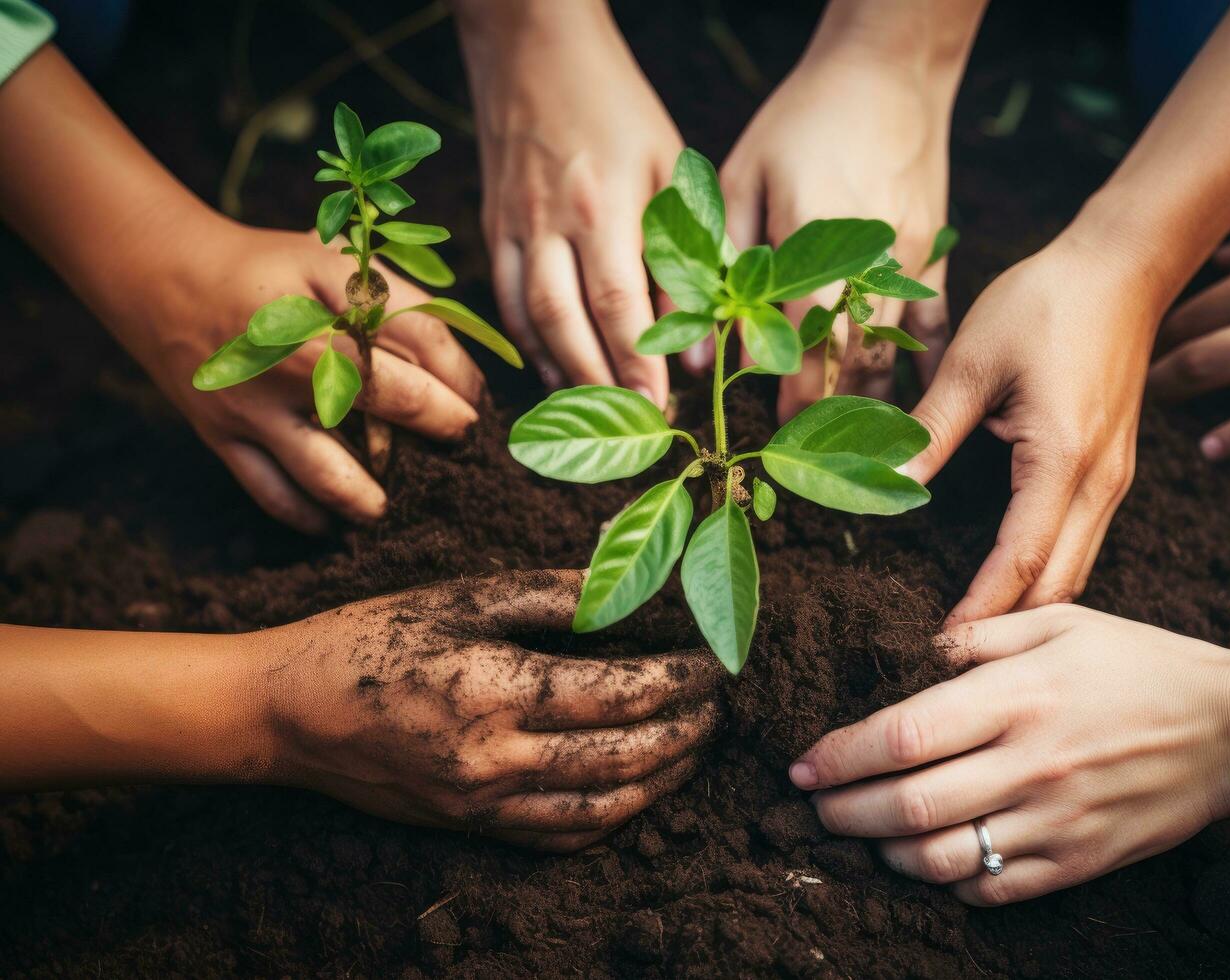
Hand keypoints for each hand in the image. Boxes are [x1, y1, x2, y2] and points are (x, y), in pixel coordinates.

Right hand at [110, 217, 485, 533]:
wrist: (162, 274)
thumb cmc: (271, 273)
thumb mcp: (334, 262)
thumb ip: (396, 306)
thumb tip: (458, 367)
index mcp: (323, 297)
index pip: (418, 334)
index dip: (461, 372)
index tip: (476, 396)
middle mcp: (288, 350)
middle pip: (384, 396)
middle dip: (438, 423)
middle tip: (461, 441)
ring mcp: (252, 401)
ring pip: (326, 469)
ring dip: (370, 496)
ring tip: (392, 503)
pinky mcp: (222, 435)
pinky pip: (273, 493)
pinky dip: (309, 516)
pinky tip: (335, 523)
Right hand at [265, 569, 721, 851]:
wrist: (287, 712)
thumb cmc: (369, 640)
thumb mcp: (459, 597)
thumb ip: (550, 596)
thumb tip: (629, 589)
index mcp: (496, 690)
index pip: (621, 692)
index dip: (682, 678)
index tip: (715, 658)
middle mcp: (496, 759)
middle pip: (627, 755)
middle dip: (690, 729)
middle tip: (724, 702)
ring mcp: (484, 804)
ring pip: (605, 807)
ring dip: (666, 777)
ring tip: (700, 743)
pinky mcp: (472, 827)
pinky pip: (563, 837)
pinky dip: (616, 817)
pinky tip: (642, 788)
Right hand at [454, 0, 682, 404]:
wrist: (533, 50)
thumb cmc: (618, 108)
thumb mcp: (670, 166)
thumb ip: (686, 247)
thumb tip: (697, 333)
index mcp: (604, 201)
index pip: (619, 300)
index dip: (636, 361)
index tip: (660, 406)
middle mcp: (551, 220)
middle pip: (567, 321)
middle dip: (598, 383)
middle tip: (630, 426)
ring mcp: (512, 226)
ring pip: (528, 318)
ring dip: (560, 372)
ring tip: (592, 414)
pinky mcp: (490, 227)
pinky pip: (504, 300)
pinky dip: (527, 344)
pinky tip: (552, 372)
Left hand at [721, 35, 956, 419]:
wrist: (887, 74)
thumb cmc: (800, 124)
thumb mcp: (739, 178)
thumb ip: (716, 266)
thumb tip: (692, 352)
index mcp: (813, 238)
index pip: (803, 338)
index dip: (792, 394)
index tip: (776, 436)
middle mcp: (867, 260)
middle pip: (850, 358)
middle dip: (829, 415)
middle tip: (808, 462)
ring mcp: (908, 262)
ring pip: (889, 353)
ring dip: (868, 406)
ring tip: (850, 453)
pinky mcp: (932, 258)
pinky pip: (931, 330)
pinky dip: (917, 373)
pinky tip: (910, 415)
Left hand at [788, 604, 1229, 904]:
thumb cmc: (1141, 663)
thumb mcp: (1062, 621)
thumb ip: (981, 634)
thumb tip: (917, 653)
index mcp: (1019, 697)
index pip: (904, 735)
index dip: (841, 756)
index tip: (803, 763)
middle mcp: (1031, 763)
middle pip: (908, 806)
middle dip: (843, 812)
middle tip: (813, 807)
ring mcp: (1055, 821)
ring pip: (942, 859)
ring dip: (886, 853)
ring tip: (865, 835)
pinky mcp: (1078, 861)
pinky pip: (993, 889)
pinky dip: (947, 881)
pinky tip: (930, 860)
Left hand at [900, 234, 1163, 619]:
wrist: (1123, 266)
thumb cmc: (1046, 302)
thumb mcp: (973, 363)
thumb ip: (929, 430)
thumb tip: (887, 488)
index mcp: (1062, 460)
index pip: (1018, 560)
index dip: (980, 611)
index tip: (940, 648)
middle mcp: (1099, 482)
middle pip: (1057, 584)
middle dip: (1008, 628)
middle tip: (952, 657)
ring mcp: (1114, 480)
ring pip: (1076, 569)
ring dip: (1030, 607)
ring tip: (976, 636)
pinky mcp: (1114, 470)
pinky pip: (1083, 543)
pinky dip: (1048, 574)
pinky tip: (1011, 584)